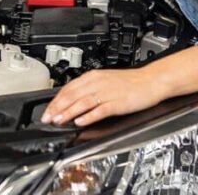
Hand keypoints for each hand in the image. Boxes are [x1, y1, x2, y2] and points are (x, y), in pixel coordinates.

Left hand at [42, 68, 166, 126]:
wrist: (151, 80)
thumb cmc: (129, 82)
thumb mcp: (104, 80)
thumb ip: (88, 88)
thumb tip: (71, 99)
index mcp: (93, 76)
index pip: (68, 88)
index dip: (55, 100)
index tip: (47, 111)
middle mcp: (98, 83)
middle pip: (72, 95)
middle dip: (57, 108)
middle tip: (48, 118)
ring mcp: (108, 93)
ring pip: (83, 102)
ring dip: (69, 112)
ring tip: (59, 120)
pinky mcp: (118, 103)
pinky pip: (100, 110)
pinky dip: (89, 116)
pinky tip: (80, 121)